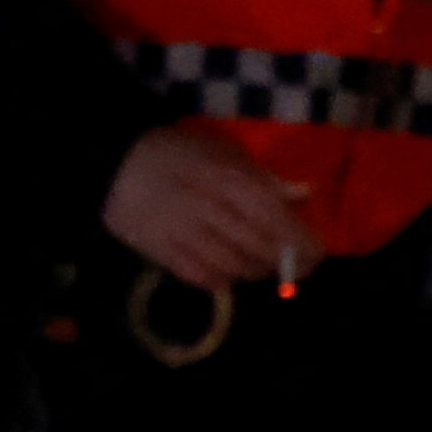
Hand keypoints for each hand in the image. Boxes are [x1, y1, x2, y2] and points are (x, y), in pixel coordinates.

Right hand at [101, 120, 309, 288]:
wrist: (116, 164)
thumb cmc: (178, 152)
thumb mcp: (224, 152)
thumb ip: (264, 176)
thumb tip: (304, 194)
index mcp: (230, 179)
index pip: (277, 219)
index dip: (301, 243)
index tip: (316, 255)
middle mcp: (211, 208)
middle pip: (259, 248)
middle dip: (283, 262)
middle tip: (294, 267)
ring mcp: (184, 233)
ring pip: (233, 267)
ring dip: (254, 271)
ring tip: (260, 266)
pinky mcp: (162, 251)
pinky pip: (201, 276)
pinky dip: (221, 279)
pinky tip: (227, 272)